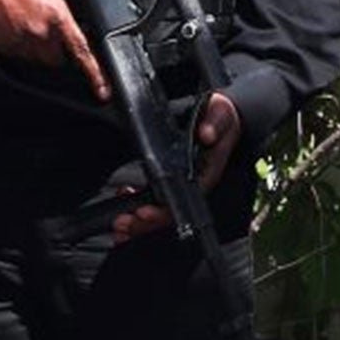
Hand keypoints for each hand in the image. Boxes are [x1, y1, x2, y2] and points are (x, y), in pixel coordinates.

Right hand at [0, 0, 108, 101]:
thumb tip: (73, 23)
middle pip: (55, 58)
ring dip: (34, 47)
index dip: (95, 74)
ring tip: (24, 21)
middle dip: (55, 49)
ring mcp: (17, 40)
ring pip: (34, 57)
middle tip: (46, 29)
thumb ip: (64, 10)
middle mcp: (38, 32)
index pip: (82, 52)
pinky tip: (10, 22)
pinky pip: (13, 52)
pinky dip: (15, 43)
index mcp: (57, 15)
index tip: (102, 90)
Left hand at [112, 92, 242, 242]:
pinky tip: (121, 201)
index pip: (182, 200)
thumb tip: (206, 134)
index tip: (143, 212)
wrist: (220, 117)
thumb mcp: (221, 116)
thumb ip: (215, 124)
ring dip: (137, 219)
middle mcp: (190, 185)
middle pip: (167, 212)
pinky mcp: (169, 177)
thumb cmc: (221, 119)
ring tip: (119, 224)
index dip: (163, 211)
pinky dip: (135, 202)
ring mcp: (179, 183)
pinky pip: (153, 197)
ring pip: (158, 209)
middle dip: (143, 222)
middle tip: (121, 224)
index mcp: (203, 175)